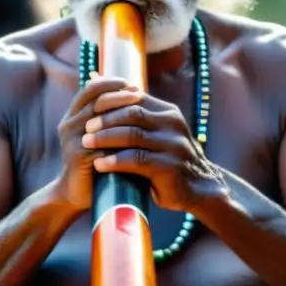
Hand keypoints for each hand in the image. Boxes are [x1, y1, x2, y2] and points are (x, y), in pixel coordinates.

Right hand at [54, 73, 139, 210]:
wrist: (78, 193)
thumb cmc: (96, 160)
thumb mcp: (101, 135)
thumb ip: (110, 115)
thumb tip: (134, 91)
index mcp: (73, 116)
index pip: (90, 90)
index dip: (110, 84)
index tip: (131, 84)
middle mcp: (69, 125)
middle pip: (94, 101)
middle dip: (118, 95)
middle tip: (138, 94)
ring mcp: (72, 141)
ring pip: (97, 119)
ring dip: (120, 112)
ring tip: (140, 111)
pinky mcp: (78, 158)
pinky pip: (101, 143)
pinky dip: (119, 137)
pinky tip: (137, 134)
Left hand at [82, 89, 219, 212]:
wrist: (200, 188)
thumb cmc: (168, 159)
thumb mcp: (158, 134)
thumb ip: (139, 120)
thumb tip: (107, 98)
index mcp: (168, 112)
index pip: (134, 98)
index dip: (110, 101)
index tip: (89, 109)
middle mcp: (173, 124)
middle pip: (131, 113)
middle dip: (105, 119)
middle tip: (85, 127)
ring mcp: (173, 145)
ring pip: (132, 134)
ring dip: (105, 138)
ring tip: (86, 143)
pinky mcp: (170, 166)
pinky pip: (137, 159)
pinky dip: (115, 161)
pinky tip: (99, 165)